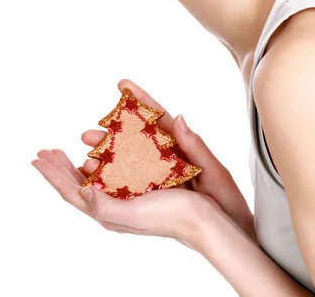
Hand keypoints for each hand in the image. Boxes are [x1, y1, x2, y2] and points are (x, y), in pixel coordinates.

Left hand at [31, 133, 223, 250]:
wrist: (206, 220)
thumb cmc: (171, 218)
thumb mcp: (135, 215)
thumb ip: (106, 206)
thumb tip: (81, 191)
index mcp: (110, 211)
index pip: (73, 192)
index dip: (53, 176)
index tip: (37, 158)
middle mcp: (116, 202)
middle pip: (80, 182)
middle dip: (61, 166)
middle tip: (47, 150)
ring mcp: (130, 192)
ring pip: (98, 172)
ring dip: (84, 156)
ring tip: (75, 142)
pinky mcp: (145, 182)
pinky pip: (117, 167)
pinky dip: (106, 156)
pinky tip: (104, 150)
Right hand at [80, 79, 256, 242]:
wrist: (228, 231)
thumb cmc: (226, 199)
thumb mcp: (214, 171)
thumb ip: (195, 145)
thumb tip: (178, 117)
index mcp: (181, 146)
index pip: (157, 117)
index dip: (140, 99)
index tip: (122, 83)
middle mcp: (166, 159)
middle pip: (133, 139)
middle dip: (109, 133)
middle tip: (86, 134)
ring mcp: (159, 177)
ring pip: (126, 161)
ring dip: (104, 158)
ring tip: (85, 159)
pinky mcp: (155, 196)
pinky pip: (130, 185)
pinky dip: (111, 181)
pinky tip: (94, 180)